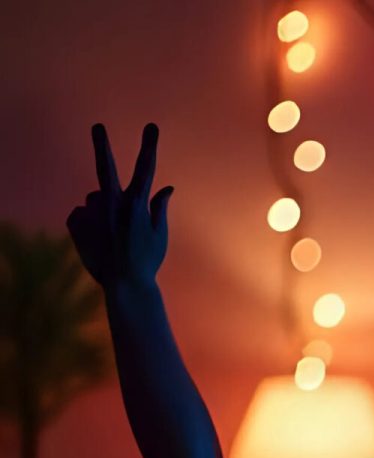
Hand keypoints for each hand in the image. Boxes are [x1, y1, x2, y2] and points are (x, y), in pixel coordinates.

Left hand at [67, 123, 173, 287]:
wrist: (124, 284)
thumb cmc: (148, 260)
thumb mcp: (160, 234)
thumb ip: (159, 207)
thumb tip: (166, 187)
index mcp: (136, 204)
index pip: (144, 168)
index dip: (148, 145)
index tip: (150, 126)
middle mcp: (111, 204)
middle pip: (105, 167)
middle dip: (102, 145)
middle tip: (98, 126)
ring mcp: (91, 213)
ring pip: (95, 198)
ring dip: (103, 208)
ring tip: (113, 234)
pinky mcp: (75, 223)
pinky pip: (82, 214)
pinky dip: (89, 222)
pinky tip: (98, 239)